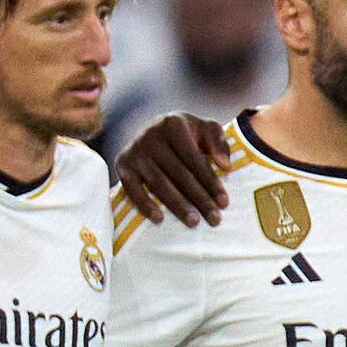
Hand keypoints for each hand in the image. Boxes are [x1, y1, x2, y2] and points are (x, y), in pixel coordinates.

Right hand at [111, 110, 234, 225]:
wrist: (153, 129)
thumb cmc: (186, 133)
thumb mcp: (205, 128)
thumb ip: (219, 143)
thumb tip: (225, 166)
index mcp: (173, 124)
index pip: (194, 159)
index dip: (210, 182)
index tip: (224, 203)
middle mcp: (150, 136)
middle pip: (179, 174)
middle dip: (199, 198)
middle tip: (214, 219)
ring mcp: (134, 151)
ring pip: (159, 184)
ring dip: (177, 205)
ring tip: (194, 222)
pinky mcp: (122, 164)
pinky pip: (132, 189)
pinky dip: (144, 205)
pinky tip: (159, 219)